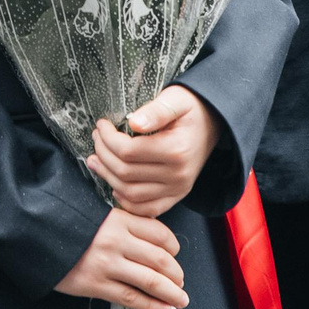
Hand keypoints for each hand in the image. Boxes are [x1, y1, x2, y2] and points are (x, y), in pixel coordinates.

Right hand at [56, 209, 186, 308]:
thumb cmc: (66, 223)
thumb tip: (151, 243)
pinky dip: (151, 306)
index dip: (174, 247)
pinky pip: (131, 298)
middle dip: (176, 274)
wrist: (34, 234)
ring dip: (171, 293)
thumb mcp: (97, 213)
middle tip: (180, 282)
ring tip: (180, 300)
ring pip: (151, 281)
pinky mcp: (96, 285)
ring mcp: (107, 264)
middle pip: (160, 260)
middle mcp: (117, 240)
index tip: (175, 254)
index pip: (160, 233)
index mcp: (119, 219)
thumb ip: (123, 224)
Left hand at [90, 86, 221, 218]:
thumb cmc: (191, 109)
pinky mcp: (176, 196)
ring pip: (131, 193)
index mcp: (176, 150)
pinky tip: (114, 185)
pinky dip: (126, 201)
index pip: (128, 151)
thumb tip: (133, 122)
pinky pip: (147, 209)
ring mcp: (178, 189)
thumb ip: (155, 111)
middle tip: (96, 139)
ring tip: (96, 160)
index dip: (107, 138)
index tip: (101, 125)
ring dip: (108, 177)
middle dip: (103, 154)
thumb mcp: (175, 100)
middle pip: (125, 173)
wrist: (213, 123)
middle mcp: (178, 175)